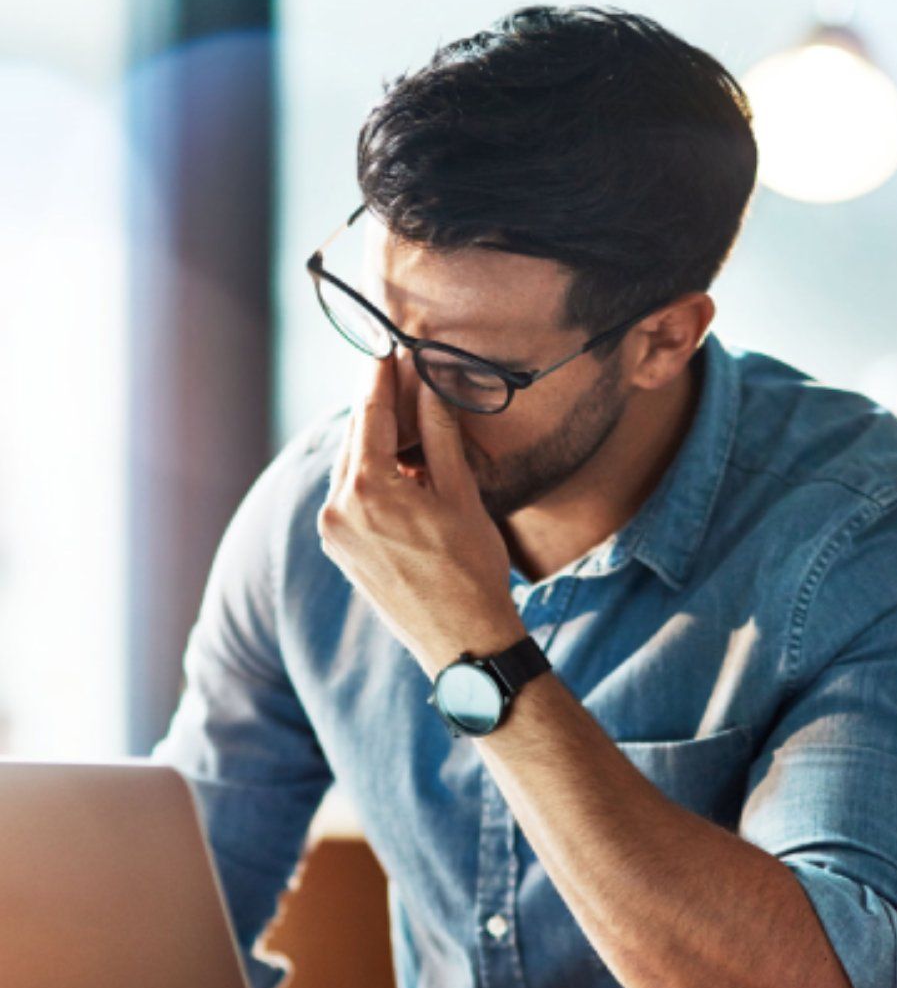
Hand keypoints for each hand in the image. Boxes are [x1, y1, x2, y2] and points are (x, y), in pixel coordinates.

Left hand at [317, 354, 524, 675]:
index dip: (381, 376)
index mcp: (368, 489)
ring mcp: (334, 533)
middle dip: (379, 408)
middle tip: (401, 376)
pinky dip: (371, 477)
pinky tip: (401, 473)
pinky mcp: (340, 552)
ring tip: (409, 427)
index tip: (388, 346)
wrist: (462, 640)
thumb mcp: (460, 495)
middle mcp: (338, 509)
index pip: (371, 413)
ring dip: (377, 444)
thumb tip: (431, 383)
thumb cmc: (471, 569)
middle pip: (356, 438)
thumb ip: (440, 436)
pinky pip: (350, 497)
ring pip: (351, 468)